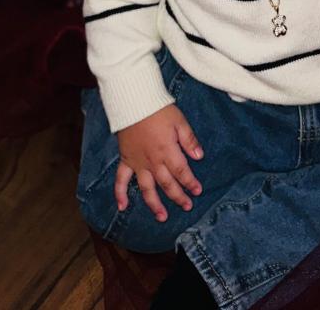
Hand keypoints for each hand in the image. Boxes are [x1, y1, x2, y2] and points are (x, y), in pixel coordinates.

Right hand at [115, 104, 203, 221]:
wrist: (134, 102)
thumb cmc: (159, 109)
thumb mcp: (180, 121)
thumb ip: (189, 140)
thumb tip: (199, 156)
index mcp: (168, 151)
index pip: (182, 172)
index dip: (190, 183)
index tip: (197, 191)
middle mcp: (153, 161)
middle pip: (167, 184)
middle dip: (178, 196)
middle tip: (187, 206)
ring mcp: (138, 163)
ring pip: (147, 188)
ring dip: (154, 204)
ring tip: (162, 217)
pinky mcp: (126, 160)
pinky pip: (121, 180)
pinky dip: (120, 194)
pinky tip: (122, 207)